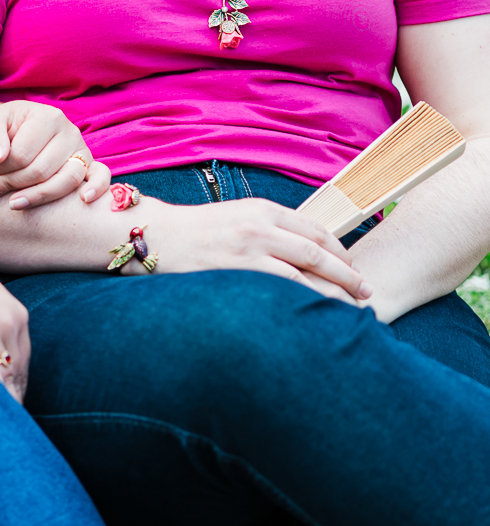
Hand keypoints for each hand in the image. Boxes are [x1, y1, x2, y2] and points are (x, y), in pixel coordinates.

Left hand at [0, 99, 110, 209]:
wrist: (19, 127)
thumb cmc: (5, 125)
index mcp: (47, 117)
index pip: (22, 154)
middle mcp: (70, 132)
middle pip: (42, 170)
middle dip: (11, 185)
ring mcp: (82, 150)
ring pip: (67, 179)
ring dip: (38, 196)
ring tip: (13, 205)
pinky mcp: (90, 165)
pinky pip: (102, 176)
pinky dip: (97, 188)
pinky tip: (83, 200)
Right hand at [129, 196, 372, 305]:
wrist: (158, 237)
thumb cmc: (198, 231)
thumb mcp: (238, 217)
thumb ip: (270, 229)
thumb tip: (304, 251)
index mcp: (264, 210)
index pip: (315, 230)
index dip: (340, 251)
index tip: (354, 267)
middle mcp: (261, 227)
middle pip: (318, 252)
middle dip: (347, 274)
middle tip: (366, 291)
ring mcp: (249, 250)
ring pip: (305, 274)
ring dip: (333, 293)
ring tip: (350, 309)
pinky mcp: (237, 272)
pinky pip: (281, 289)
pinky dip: (303, 302)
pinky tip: (315, 315)